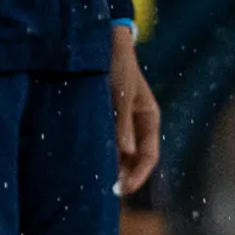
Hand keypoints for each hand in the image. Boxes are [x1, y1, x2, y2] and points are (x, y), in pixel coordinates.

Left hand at [110, 25, 159, 197]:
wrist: (103, 41)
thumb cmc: (117, 64)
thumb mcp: (120, 94)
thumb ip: (121, 122)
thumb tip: (125, 153)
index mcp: (149, 118)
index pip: (149, 156)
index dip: (139, 175)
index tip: (123, 189)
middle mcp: (137, 123)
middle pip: (134, 159)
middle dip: (123, 176)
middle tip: (105, 192)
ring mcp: (121, 121)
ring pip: (119, 153)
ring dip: (110, 166)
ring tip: (93, 181)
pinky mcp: (105, 117)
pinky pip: (105, 141)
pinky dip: (99, 153)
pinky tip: (84, 161)